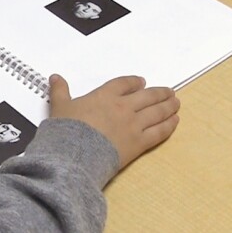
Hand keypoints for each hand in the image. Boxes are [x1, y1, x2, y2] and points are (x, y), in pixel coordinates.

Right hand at [49, 74, 179, 168]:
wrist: (76, 153)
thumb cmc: (67, 130)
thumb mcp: (59, 107)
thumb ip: (60, 92)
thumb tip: (55, 78)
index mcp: (104, 96)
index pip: (124, 84)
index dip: (134, 82)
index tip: (141, 82)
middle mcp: (123, 107)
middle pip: (147, 96)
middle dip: (159, 93)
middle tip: (168, 92)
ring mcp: (133, 124)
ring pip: (157, 112)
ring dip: (169, 106)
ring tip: (176, 103)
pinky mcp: (139, 143)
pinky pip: (159, 132)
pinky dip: (169, 125)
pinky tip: (174, 122)